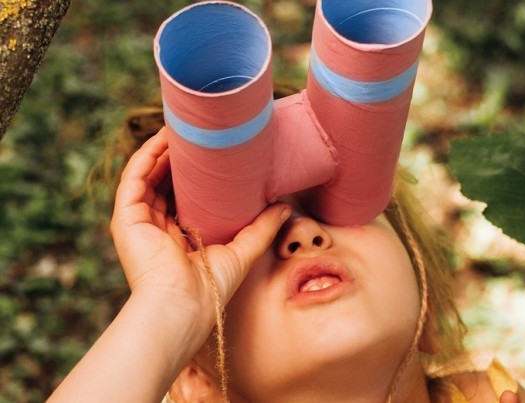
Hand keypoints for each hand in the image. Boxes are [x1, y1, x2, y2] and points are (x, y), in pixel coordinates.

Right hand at [111, 128, 290, 331]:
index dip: (195, 174)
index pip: (183, 197)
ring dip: (162, 151)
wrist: (183, 306)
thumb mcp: (241, 251)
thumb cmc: (211, 288)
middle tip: (198, 134)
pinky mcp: (125, 218)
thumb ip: (261, 228)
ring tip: (181, 128)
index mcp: (178, 238)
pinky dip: (146, 157)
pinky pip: (134, 179)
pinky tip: (162, 139)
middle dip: (179, 158)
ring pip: (148, 176)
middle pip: (165, 183)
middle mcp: (155, 228)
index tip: (213, 153)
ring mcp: (138, 223)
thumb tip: (284, 206)